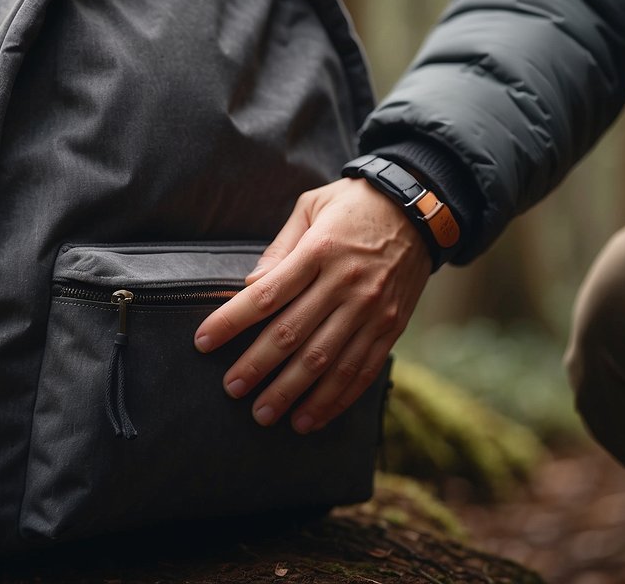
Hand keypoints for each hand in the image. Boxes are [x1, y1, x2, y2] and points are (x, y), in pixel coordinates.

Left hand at [194, 177, 430, 432]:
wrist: (421, 207)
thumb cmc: (354, 205)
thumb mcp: (312, 207)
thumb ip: (280, 248)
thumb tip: (250, 286)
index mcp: (319, 251)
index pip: (267, 295)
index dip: (231, 321)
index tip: (203, 342)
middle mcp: (346, 284)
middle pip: (292, 334)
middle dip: (257, 366)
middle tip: (231, 388)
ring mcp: (371, 309)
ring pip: (327, 363)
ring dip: (293, 393)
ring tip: (264, 414)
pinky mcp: (391, 327)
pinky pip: (361, 371)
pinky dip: (335, 400)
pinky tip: (311, 418)